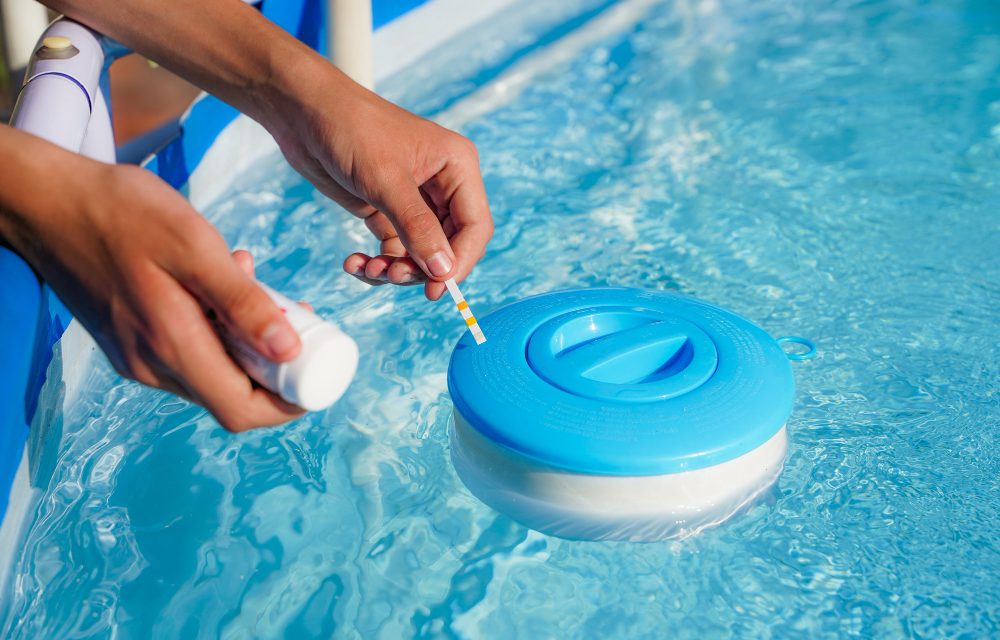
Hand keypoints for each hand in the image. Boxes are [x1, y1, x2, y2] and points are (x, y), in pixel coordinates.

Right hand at [0, 132, 304, 430]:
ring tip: (256, 285)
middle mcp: (152, 366)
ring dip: (244, 342)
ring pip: (211, 372)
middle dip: (273, 367)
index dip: (287, 404)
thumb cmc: (121, 213)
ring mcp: (137, 358)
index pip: (241, 410)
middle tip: (296, 318)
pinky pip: (187, 351)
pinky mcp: (129, 342)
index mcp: (171, 347)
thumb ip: (241, 303)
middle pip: (230, 396)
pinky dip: (216, 330)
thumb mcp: (193, 247)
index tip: (315, 371)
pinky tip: (218, 285)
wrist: (46, 201)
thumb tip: (290, 350)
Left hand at [262, 62, 493, 299]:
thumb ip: (418, 229)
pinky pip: (394, 250)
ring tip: (367, 270)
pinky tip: (354, 262)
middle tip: (390, 277)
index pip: (475, 227)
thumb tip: (445, 272)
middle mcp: (443, 185)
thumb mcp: (386, 181)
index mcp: (457, 167)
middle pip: (449, 246)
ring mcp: (415, 200)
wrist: (303, 112)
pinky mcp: (387, 210)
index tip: (436, 290)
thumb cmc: (351, 130)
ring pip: (421, 254)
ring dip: (396, 270)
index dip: (460, 262)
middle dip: (421, 268)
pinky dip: (377, 263)